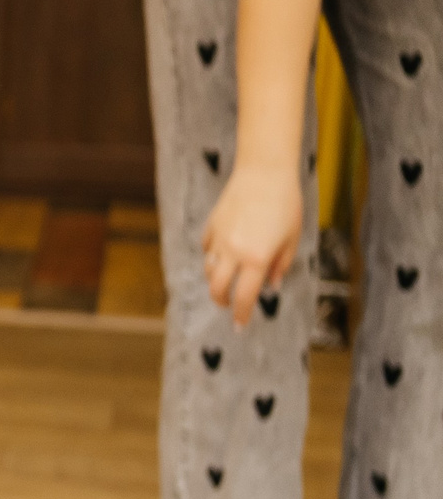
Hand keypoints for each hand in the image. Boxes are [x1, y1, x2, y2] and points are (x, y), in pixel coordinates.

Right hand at [202, 162, 303, 326]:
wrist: (265, 172)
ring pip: (208, 269)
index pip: (244, 296)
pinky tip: (222, 253)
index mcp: (257, 259)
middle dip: (222, 301)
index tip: (239, 326)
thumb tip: (272, 284)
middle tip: (227, 306)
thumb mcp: (292, 238)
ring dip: (216, 280)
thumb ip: (281, 265)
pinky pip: (208, 247)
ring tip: (226, 280)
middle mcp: (234, 252)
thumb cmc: (286, 203)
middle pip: (218, 288)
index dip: (241, 315)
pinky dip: (213, 255)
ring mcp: (219, 238)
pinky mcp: (212, 225)